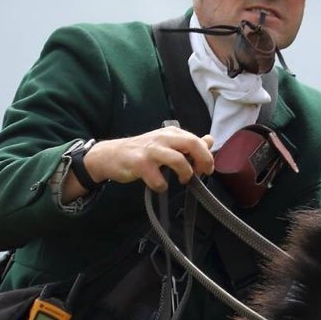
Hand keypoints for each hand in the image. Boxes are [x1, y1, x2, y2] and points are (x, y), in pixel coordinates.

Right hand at [62, 128, 214, 200]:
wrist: (110, 155)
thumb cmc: (143, 152)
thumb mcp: (167, 144)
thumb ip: (188, 144)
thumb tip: (210, 140)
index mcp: (172, 133)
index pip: (197, 141)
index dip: (206, 156)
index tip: (205, 168)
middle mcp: (163, 138)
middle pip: (192, 144)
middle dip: (203, 160)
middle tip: (202, 173)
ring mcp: (151, 151)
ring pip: (178, 160)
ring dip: (185, 173)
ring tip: (183, 180)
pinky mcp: (140, 164)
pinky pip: (158, 180)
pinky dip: (162, 186)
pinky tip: (159, 185)